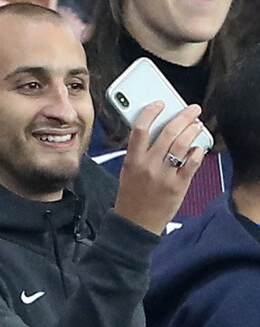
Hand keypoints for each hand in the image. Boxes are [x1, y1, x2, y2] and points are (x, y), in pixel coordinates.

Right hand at [114, 102, 203, 234]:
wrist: (136, 223)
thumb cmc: (131, 195)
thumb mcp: (127, 169)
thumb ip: (139, 151)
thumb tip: (156, 130)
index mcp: (132, 159)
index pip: (140, 129)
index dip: (151, 112)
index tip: (160, 103)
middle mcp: (149, 165)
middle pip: (167, 133)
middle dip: (183, 117)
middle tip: (192, 110)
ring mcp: (165, 176)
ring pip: (182, 145)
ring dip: (192, 131)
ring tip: (197, 124)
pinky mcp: (178, 186)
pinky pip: (192, 164)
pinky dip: (197, 152)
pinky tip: (199, 146)